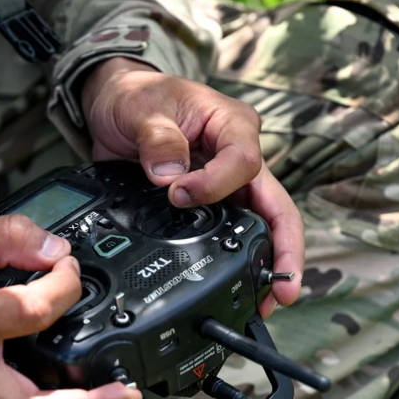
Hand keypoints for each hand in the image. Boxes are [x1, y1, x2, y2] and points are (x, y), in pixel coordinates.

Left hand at [81, 57, 303, 317]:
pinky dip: (237, 258)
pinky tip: (238, 285)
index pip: (244, 162)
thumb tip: (168, 176)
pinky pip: (230, 230)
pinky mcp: (209, 200)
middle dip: (283, 248)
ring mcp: (225, 181)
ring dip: (266, 262)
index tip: (178, 195)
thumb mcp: (142, 108)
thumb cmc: (136, 97)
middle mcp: (238, 154)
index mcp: (232, 124)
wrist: (115, 106)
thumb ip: (157, 140)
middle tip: (283, 289)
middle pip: (275, 204)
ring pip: (260, 224)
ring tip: (266, 301)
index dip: (216, 185)